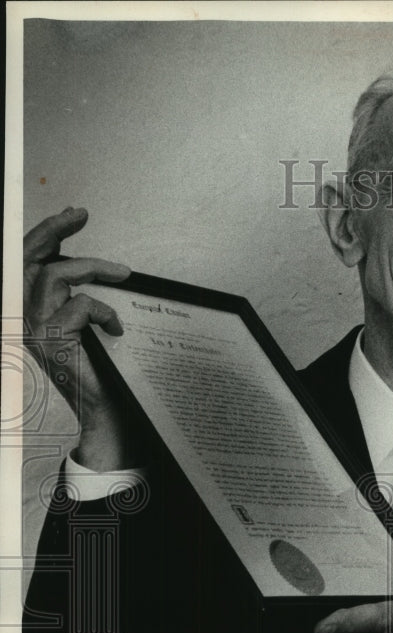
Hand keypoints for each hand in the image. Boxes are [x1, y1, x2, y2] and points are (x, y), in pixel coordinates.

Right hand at [23, 207, 136, 469]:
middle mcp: (21, 315)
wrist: (100, 409)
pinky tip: (115, 327)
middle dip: (54, 229)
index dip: (47, 232)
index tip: (73, 214)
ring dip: (93, 267)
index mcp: (26, 307)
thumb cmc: (95, 366)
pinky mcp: (50, 340)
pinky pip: (81, 306)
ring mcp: (32, 327)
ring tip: (122, 273)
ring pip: (56, 275)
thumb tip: (84, 256)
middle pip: (29, 258)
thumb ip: (75, 291)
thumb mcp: (80, 322)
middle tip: (82, 214)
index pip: (27, 260)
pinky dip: (104, 311)